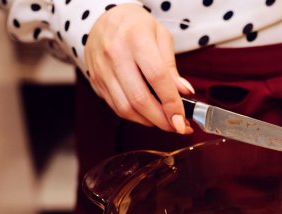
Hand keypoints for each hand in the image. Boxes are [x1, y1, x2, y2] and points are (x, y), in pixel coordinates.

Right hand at [85, 4, 193, 132]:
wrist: (103, 19)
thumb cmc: (136, 26)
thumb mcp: (160, 36)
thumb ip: (171, 66)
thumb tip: (185, 92)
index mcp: (136, 39)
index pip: (157, 77)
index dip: (172, 103)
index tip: (182, 120)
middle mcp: (115, 54)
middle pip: (140, 99)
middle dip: (162, 120)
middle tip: (177, 126)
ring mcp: (102, 70)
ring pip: (126, 108)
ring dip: (149, 121)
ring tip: (165, 121)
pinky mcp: (96, 81)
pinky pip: (116, 107)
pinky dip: (135, 116)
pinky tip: (148, 115)